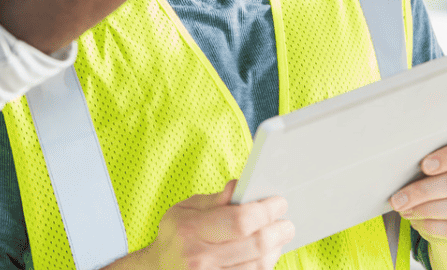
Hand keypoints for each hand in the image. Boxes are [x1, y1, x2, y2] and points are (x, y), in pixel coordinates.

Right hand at [125, 181, 293, 268]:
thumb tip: (241, 186)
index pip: (240, 221)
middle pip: (254, 245)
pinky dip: (264, 265)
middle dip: (277, 231)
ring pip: (258, 266)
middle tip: (287, 222)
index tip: (279, 202)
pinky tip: (267, 254)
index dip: (265, 211)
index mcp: (192, 230)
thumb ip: (216, 199)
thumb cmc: (175, 235)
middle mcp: (201, 259)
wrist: (158, 269)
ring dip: (275, 250)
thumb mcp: (186, 208)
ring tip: (279, 237)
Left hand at [390, 134, 446, 244]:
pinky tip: (417, 221)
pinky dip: (433, 226)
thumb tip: (401, 160)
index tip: (424, 165)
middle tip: (399, 198)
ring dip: (426, 209)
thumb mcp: (440, 156)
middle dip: (424, 190)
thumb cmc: (443, 169)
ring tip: (405, 209)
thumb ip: (429, 154)